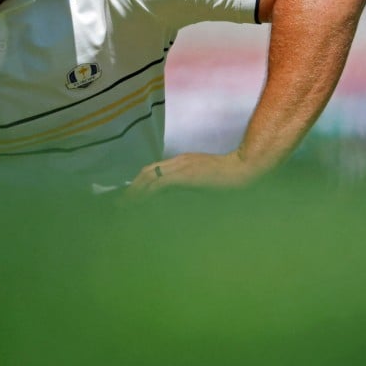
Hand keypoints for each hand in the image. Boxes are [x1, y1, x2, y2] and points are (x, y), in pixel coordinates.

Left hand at [123, 151, 255, 197]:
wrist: (243, 169)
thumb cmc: (230, 177)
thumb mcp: (205, 181)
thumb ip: (190, 186)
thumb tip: (178, 197)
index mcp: (182, 162)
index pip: (155, 170)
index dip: (140, 182)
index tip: (132, 195)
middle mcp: (178, 161)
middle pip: (147, 171)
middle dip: (133, 186)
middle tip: (122, 202)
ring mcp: (180, 166)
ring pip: (149, 176)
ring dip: (135, 190)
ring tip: (125, 204)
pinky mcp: (184, 175)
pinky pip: (159, 184)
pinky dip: (147, 193)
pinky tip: (139, 202)